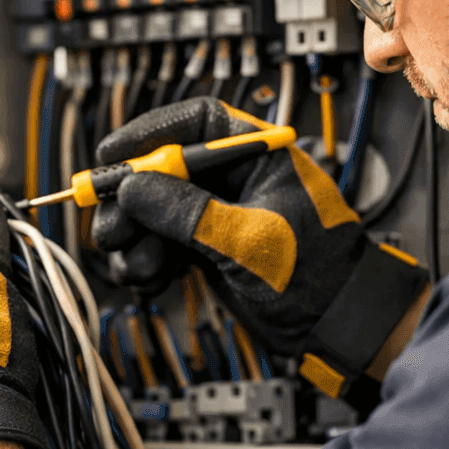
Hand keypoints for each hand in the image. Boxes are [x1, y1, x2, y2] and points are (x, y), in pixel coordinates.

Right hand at [92, 98, 428, 409]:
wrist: (338, 326)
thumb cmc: (320, 273)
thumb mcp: (253, 240)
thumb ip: (190, 213)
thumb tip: (133, 187)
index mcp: (256, 154)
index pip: (194, 122)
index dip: (148, 135)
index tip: (112, 155)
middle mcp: (232, 177)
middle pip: (159, 168)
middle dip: (129, 200)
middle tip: (111, 228)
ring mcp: (215, 214)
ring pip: (151, 210)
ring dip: (133, 237)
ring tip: (139, 266)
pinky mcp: (205, 248)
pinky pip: (158, 243)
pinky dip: (145, 261)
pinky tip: (149, 278)